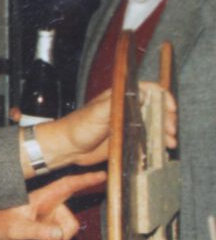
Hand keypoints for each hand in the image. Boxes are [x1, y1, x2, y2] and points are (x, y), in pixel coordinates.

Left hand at [0, 170, 105, 239]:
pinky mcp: (46, 230)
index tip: (103, 174)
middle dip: (60, 238)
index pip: (67, 186)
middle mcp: (49, 206)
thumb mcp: (15, 229)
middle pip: (71, 223)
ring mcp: (48, 219)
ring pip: (65, 236)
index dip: (86, 180)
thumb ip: (38, 231)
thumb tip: (60, 233)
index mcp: (42, 198)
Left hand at [34, 84, 175, 170]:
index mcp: (120, 97)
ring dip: (164, 133)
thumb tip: (140, 93)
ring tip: (169, 143)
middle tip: (170, 131)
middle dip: (166, 118)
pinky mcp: (126, 138)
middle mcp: (126, 108)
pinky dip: (155, 143)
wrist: (67, 148)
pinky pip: (145, 138)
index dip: (163, 97)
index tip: (171, 109)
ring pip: (153, 124)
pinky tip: (162, 149)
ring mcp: (127, 123)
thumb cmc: (78, 127)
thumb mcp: (98, 112)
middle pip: (155, 108)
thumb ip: (117, 103)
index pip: (149, 90)